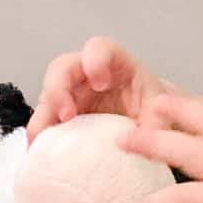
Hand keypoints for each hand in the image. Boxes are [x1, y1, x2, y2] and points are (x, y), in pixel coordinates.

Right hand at [27, 37, 168, 143]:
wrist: (147, 123)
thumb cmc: (152, 107)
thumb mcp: (160, 110)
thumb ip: (156, 121)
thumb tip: (146, 139)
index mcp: (114, 61)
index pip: (98, 49)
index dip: (95, 61)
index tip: (100, 83)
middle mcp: (85, 72)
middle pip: (61, 68)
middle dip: (59, 89)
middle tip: (67, 115)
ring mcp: (70, 93)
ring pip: (46, 96)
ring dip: (43, 117)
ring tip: (44, 141)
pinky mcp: (61, 115)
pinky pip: (45, 122)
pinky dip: (41, 137)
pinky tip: (42, 154)